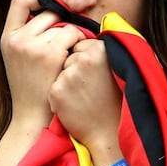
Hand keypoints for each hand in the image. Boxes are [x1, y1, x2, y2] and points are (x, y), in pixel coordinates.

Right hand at [0, 0, 85, 125]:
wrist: (33, 117)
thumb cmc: (31, 88)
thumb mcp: (18, 57)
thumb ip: (27, 34)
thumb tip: (50, 8)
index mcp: (7, 38)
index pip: (20, 0)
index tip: (51, 6)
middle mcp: (17, 39)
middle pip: (48, 12)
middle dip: (62, 22)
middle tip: (67, 40)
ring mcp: (33, 46)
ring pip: (63, 23)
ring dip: (71, 35)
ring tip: (68, 54)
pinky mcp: (50, 54)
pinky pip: (72, 34)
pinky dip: (78, 42)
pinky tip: (73, 58)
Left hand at [48, 37, 121, 165]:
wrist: (107, 132)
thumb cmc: (112, 99)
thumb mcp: (114, 67)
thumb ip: (99, 49)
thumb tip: (81, 34)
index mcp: (100, 49)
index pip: (79, 45)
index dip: (83, 60)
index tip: (93, 74)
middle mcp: (83, 59)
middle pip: (67, 55)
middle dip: (72, 67)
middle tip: (88, 86)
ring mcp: (68, 75)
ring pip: (59, 70)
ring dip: (65, 80)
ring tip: (81, 96)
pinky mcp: (56, 90)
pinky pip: (53, 84)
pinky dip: (59, 93)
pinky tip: (73, 103)